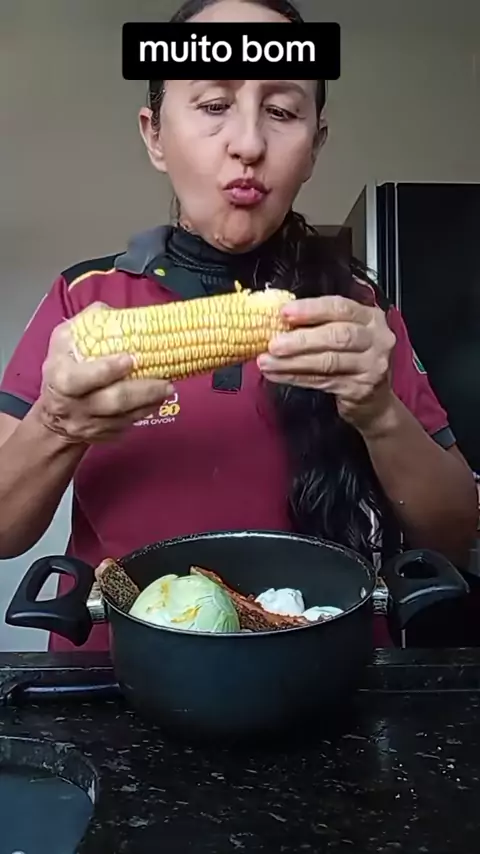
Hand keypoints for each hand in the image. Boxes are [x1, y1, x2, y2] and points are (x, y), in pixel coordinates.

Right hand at [35, 303, 173, 443]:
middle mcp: (75, 406)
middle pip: (113, 401)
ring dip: (150, 402)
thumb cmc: (62, 370)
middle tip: (166, 381)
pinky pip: (127, 426)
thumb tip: (112, 311)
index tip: (132, 358)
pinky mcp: (103, 437)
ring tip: (167, 388)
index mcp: (62, 380)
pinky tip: (156, 400)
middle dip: (143, 391)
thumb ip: (85, 324)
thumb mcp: (63, 341)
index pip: (82, 379)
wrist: (56, 416)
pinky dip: (144, 412)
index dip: (107, 370)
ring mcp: (90, 425)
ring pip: (125, 417)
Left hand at [257, 295, 396, 433]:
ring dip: (293, 362)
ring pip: (328, 361)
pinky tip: (277, 375)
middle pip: (337, 336)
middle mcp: (376, 339)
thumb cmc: (352, 360)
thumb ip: (321, 324)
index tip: (284, 312)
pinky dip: (296, 378)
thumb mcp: (346, 335)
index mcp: (370, 317)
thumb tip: (279, 319)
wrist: (374, 402)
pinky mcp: (360, 389)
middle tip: (273, 344)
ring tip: (266, 362)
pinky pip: (322, 381)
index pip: (340, 308)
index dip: (311, 309)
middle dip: (301, 339)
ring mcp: (371, 366)